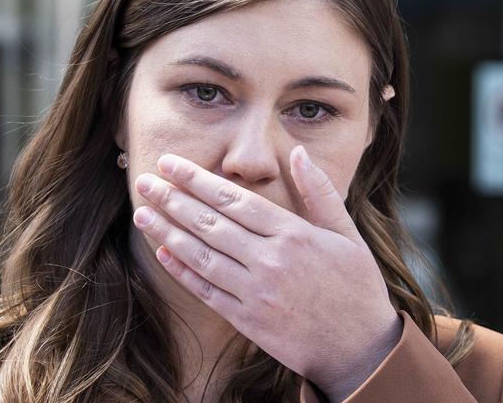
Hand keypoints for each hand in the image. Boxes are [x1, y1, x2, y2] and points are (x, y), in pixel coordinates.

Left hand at [132, 145, 402, 399]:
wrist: (361, 350)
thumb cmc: (356, 286)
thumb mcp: (347, 233)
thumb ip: (319, 192)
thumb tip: (298, 152)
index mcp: (293, 234)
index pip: (233, 199)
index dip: (197, 180)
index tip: (170, 164)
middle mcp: (269, 260)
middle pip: (210, 223)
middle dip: (172, 199)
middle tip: (144, 181)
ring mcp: (255, 293)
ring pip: (201, 255)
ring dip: (167, 231)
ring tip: (142, 212)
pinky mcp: (247, 321)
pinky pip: (207, 291)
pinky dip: (182, 272)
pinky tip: (163, 253)